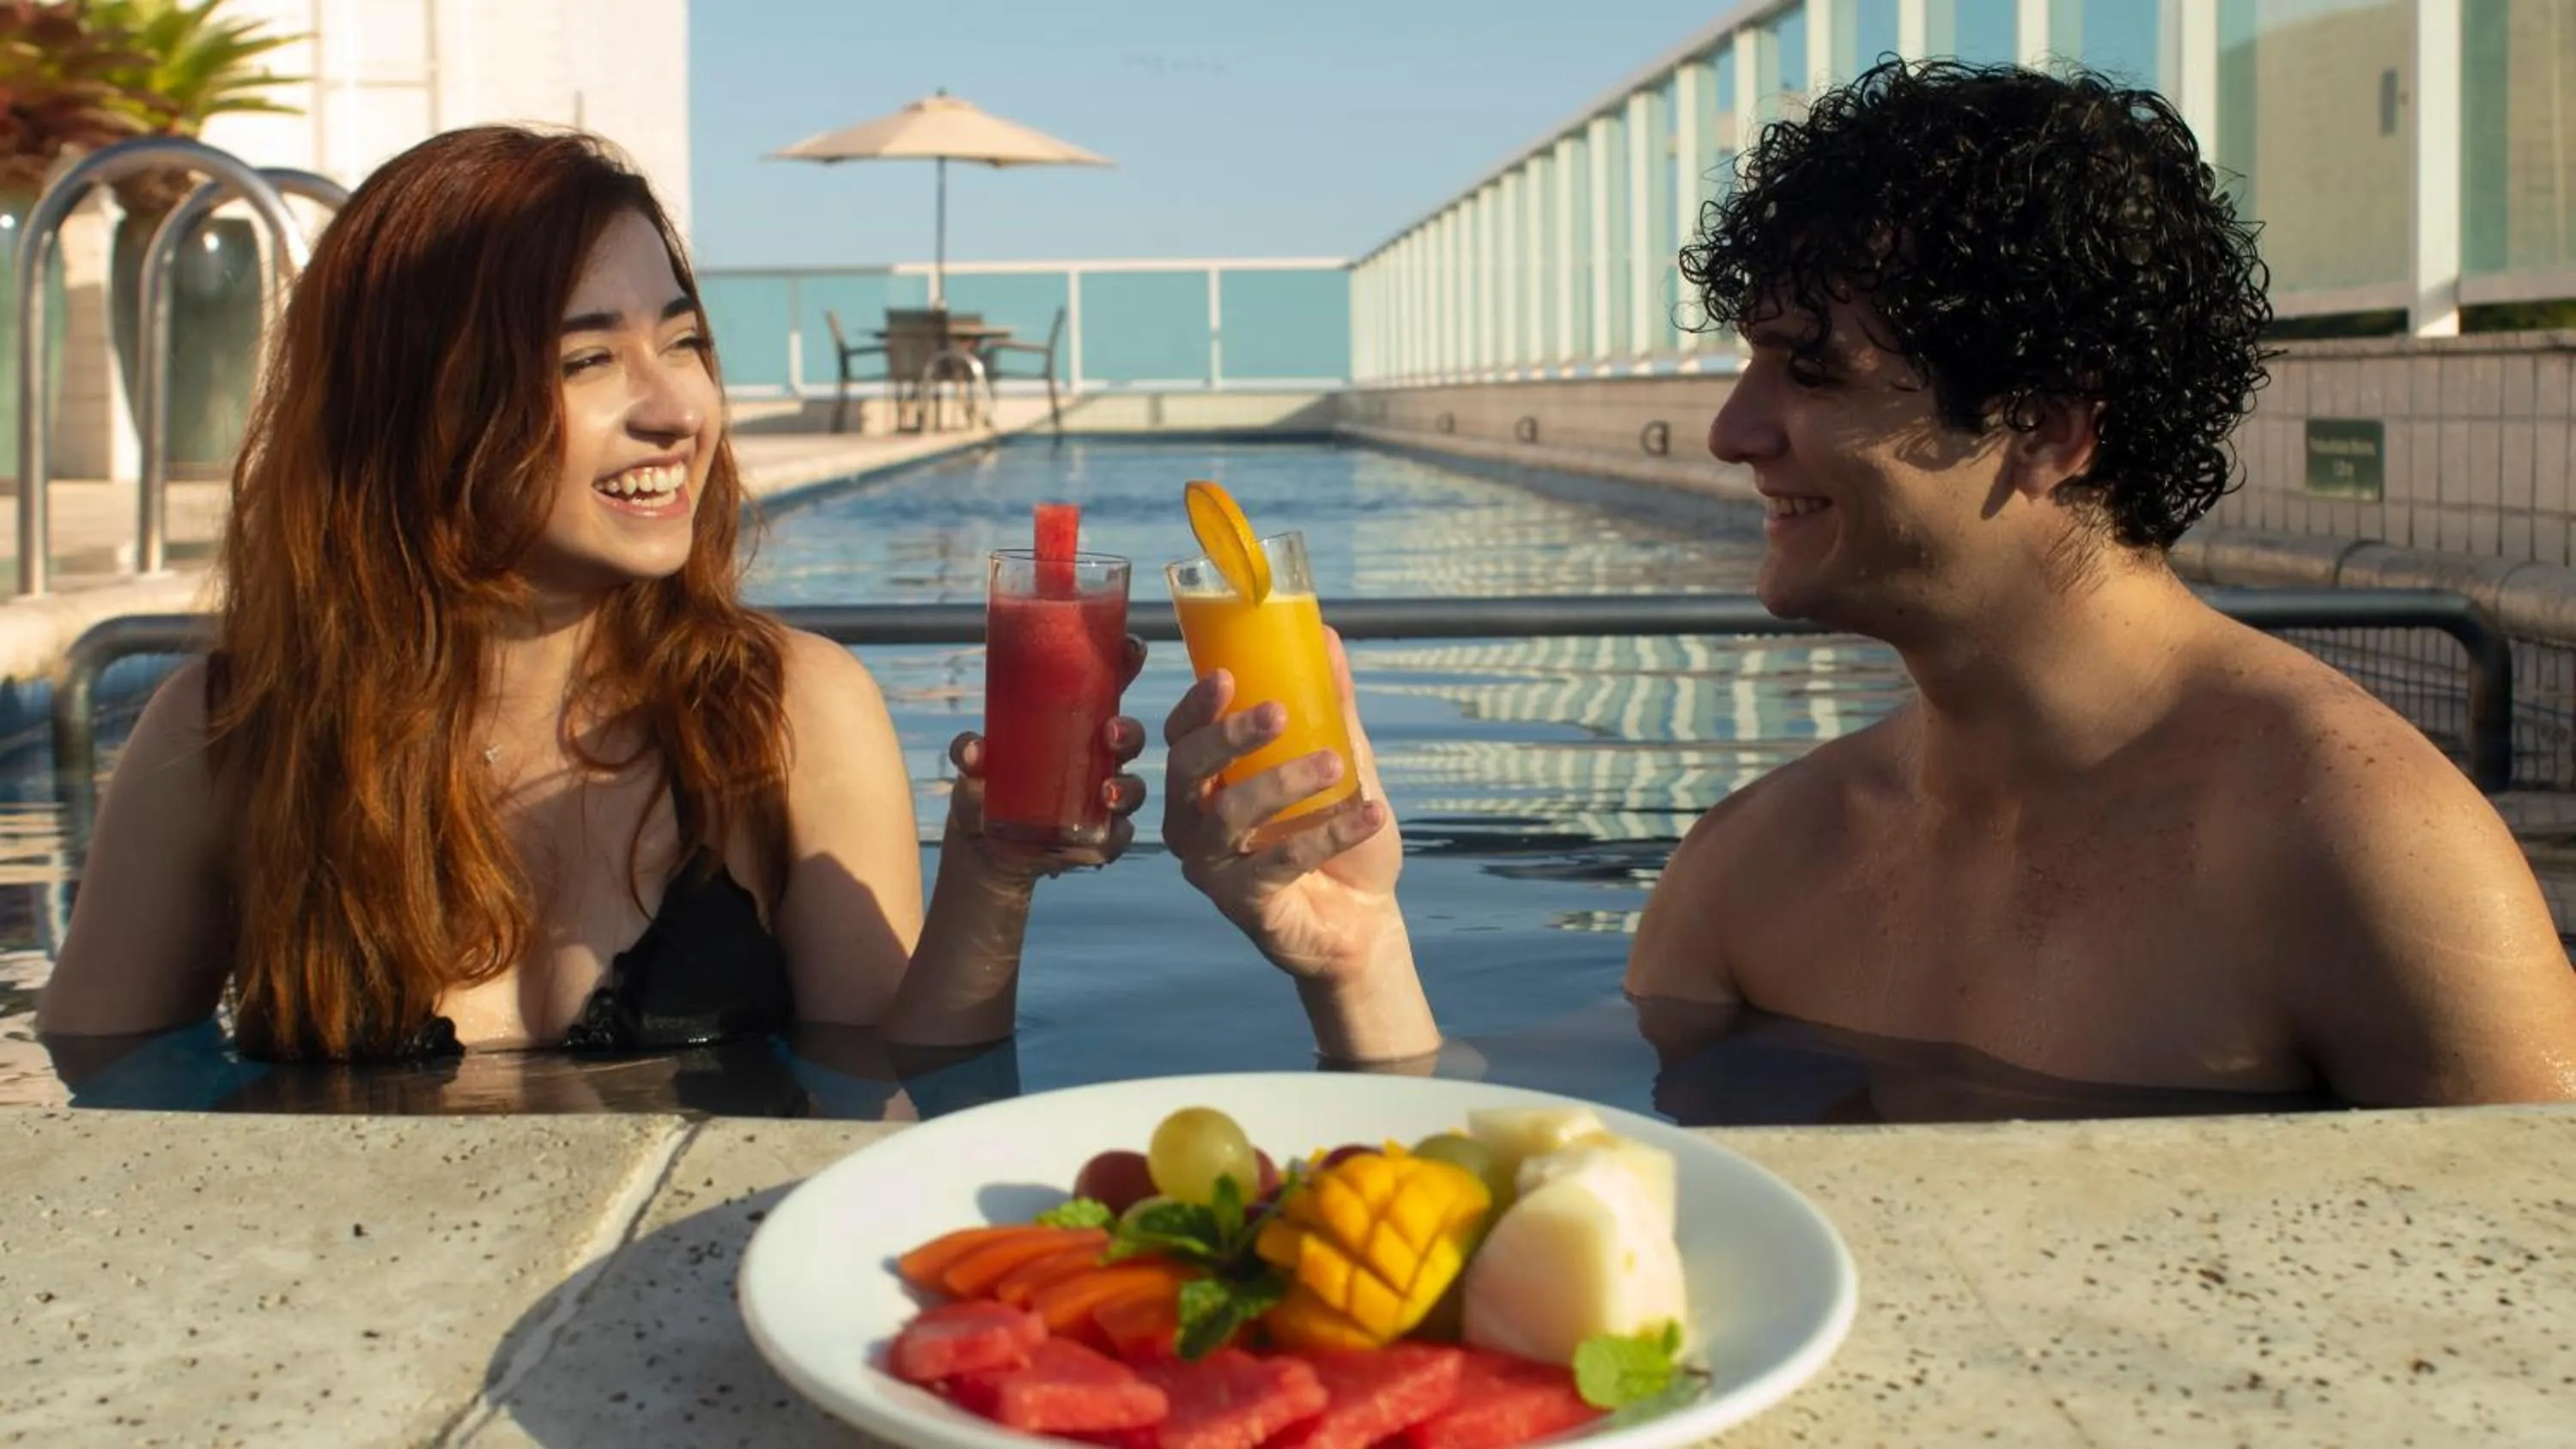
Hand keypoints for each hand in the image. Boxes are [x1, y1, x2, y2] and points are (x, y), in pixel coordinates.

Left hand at [946, 634, 1150, 882]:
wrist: (983, 849)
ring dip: (1126, 787)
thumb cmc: (984, 788)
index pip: (1108, 686)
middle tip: (1111, 733)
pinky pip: (1119, 836)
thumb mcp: (974, 766)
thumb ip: (968, 753)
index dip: (1126, 663)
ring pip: (1131, 786)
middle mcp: (1096, 758)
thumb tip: (972, 751)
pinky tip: (1105, 837)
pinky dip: (1115, 836)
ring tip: (1107, 792)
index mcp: (1074, 724)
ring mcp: (1101, 799)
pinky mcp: (1100, 839)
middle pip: (1128, 737)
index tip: (1132, 647)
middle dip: (1128, 732)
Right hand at [1162, 628, 1402, 982]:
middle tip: (1278, 713)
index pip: (1180, 737)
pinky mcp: (1244, 905)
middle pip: (1187, 771)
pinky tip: (1369, 813)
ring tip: (1335, 764)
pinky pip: (1278, 863)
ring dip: (1283, 783)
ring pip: (1229, 815)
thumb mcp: (1342, 762)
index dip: (1196, 706)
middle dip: (1228, 737)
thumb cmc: (1337, 836)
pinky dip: (1327, 834)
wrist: (1365, 919)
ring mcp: (1213, 868)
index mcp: (1206, 784)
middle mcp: (1194, 824)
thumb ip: (1331, 707)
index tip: (1228, 674)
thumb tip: (1328, 639)